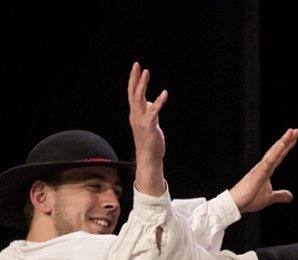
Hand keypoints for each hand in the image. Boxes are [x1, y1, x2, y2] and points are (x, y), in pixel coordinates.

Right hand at [127, 62, 168, 195]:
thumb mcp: (150, 123)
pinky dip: (159, 102)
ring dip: (142, 85)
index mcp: (135, 113)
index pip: (132, 94)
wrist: (149, 157)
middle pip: (133, 93)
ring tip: (146, 72)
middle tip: (137, 65)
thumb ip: (151, 112)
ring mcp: (141, 120)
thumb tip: (153, 103)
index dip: (134, 80)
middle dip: (135, 78)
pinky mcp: (149, 126)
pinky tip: (165, 93)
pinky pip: (154, 111)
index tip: (136, 68)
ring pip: (140, 99)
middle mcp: (135, 115)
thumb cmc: (150, 141)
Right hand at [228, 128, 297, 212]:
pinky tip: (282, 145)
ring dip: (282, 142)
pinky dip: (275, 153)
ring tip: (290, 133)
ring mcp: (260, 169)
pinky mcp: (258, 174)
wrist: (236, 204)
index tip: (295, 137)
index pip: (279, 156)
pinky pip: (268, 162)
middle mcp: (263, 167)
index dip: (287, 147)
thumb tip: (291, 196)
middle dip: (286, 140)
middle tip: (295, 130)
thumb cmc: (249, 199)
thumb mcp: (269, 198)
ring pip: (273, 153)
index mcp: (266, 171)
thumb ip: (279, 195)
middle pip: (277, 151)